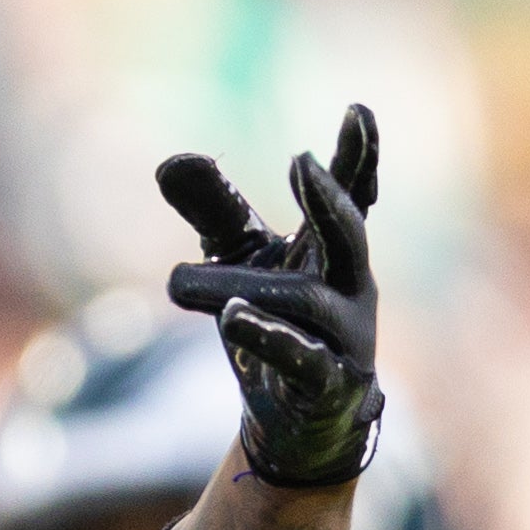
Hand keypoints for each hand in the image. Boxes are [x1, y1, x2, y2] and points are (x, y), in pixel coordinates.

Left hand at [156, 103, 381, 487]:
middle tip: (301, 161)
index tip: (357, 110)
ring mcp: (346, 338)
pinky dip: (266, 336)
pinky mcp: (330, 385)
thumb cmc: (273, 319)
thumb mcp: (239, 258)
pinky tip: (231, 316)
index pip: (354, 195)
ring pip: (305, 302)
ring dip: (243, 286)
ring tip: (177, 281)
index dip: (359, 156)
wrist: (293, 418)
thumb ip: (214, 210)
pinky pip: (302, 358)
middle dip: (330, 199)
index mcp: (333, 250)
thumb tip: (171, 161)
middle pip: (350, 236)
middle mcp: (349, 287)